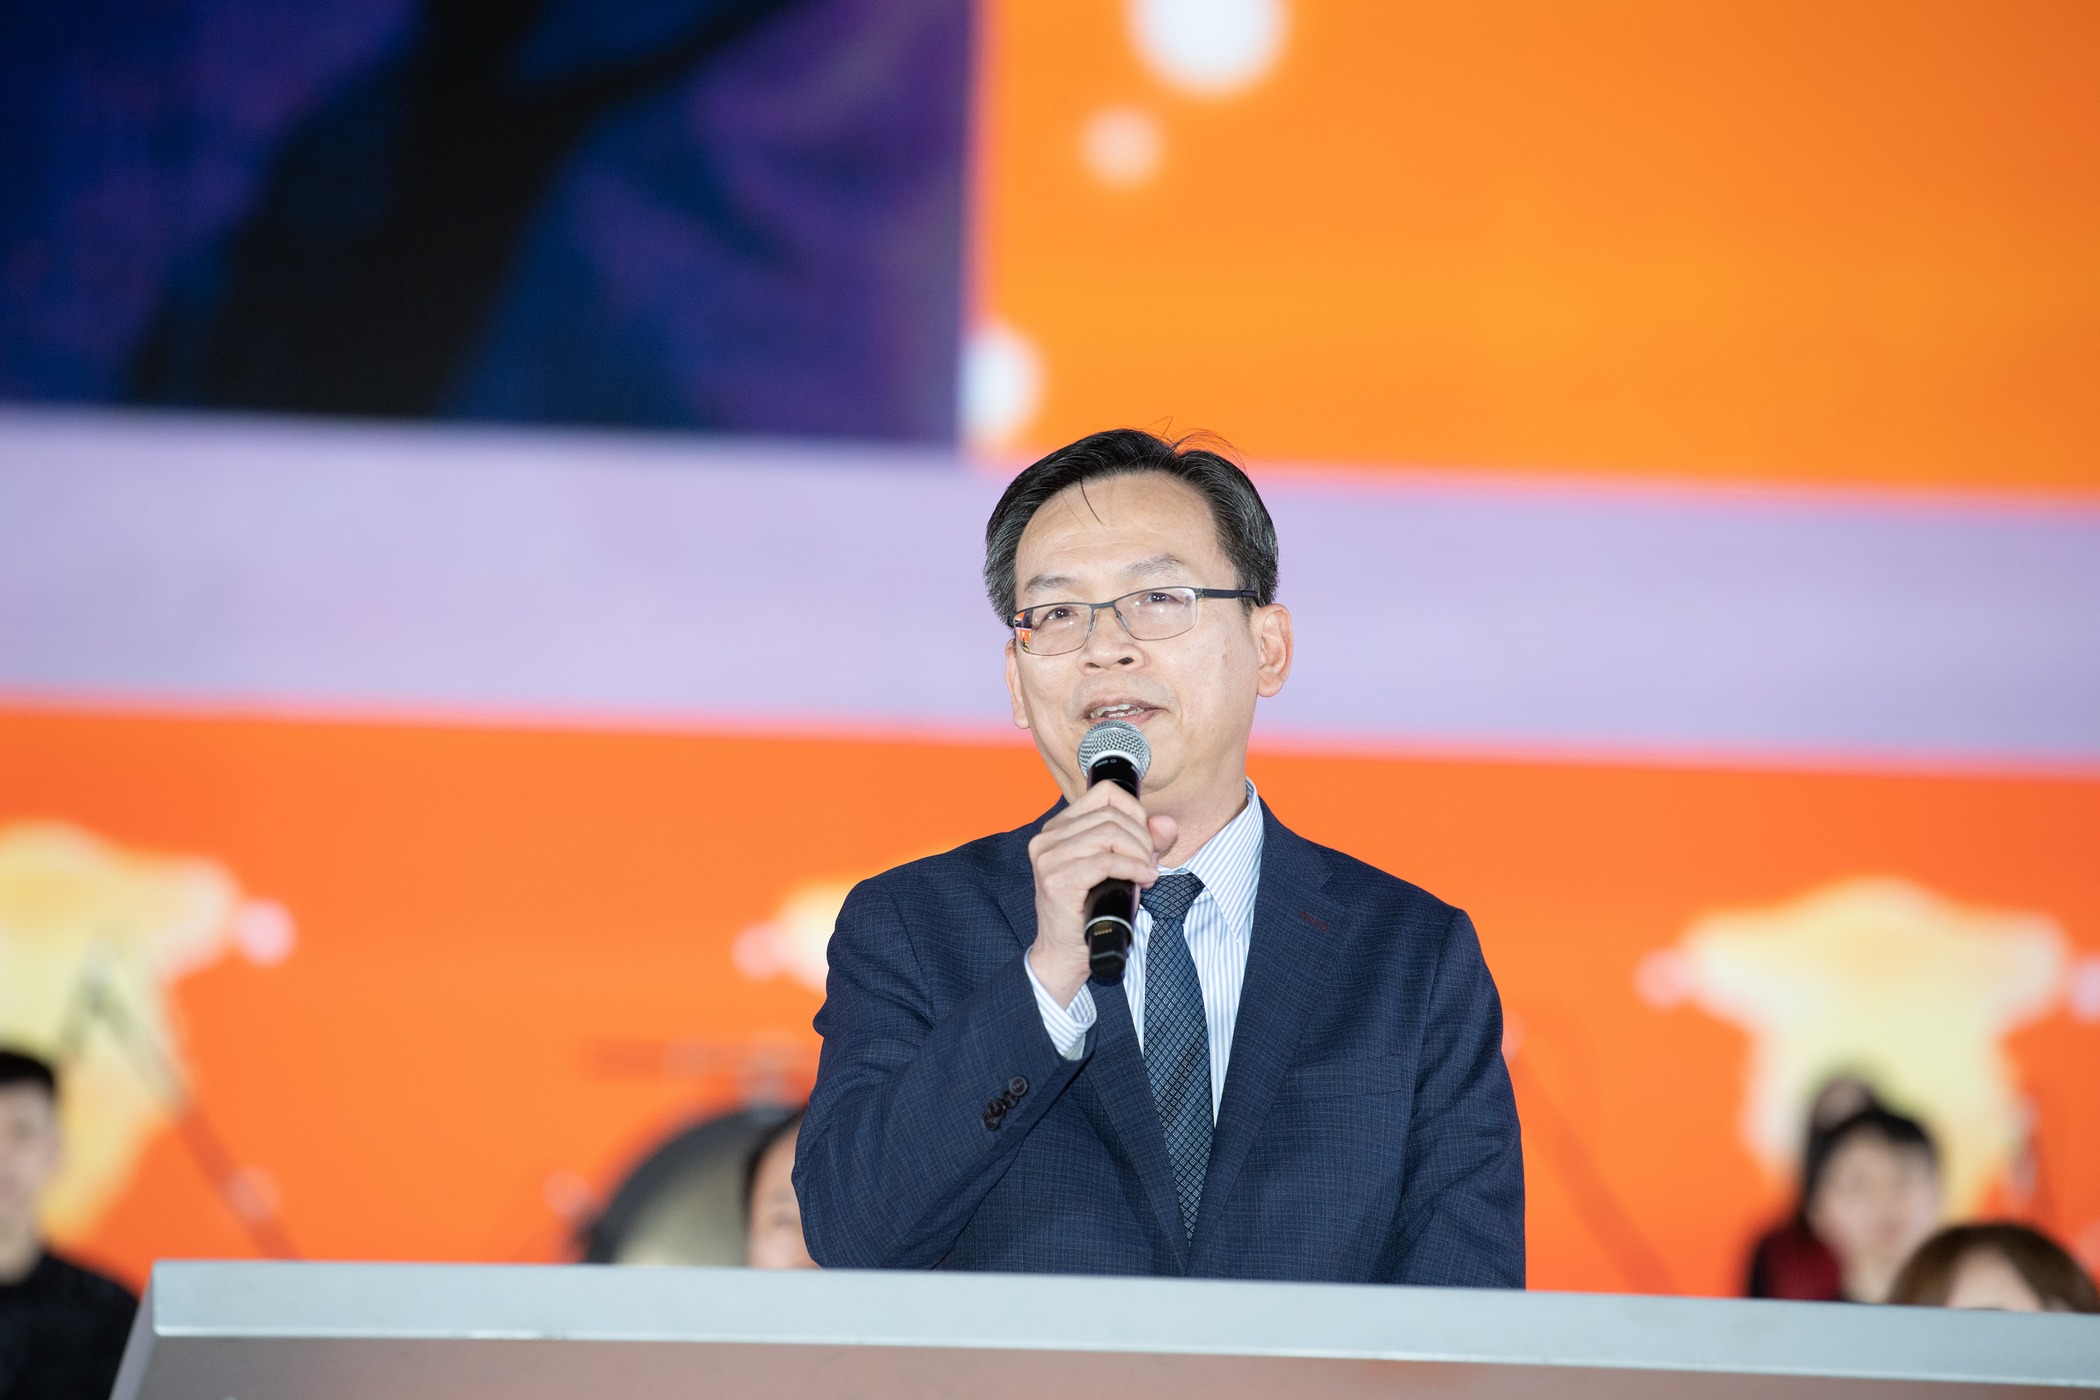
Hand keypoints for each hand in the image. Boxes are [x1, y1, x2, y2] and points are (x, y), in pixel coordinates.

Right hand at [1026, 783, 1176, 1007]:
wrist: (1065, 953)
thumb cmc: (1091, 909)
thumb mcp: (1121, 868)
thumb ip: (1145, 842)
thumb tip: (1167, 823)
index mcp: (1058, 827)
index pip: (1104, 793)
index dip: (1134, 811)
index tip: (1145, 839)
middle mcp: (1047, 838)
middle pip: (1111, 816)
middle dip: (1142, 838)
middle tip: (1149, 863)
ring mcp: (1048, 858)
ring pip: (1110, 835)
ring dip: (1139, 854)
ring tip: (1146, 874)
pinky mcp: (1057, 880)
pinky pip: (1107, 862)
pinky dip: (1133, 868)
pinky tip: (1142, 879)